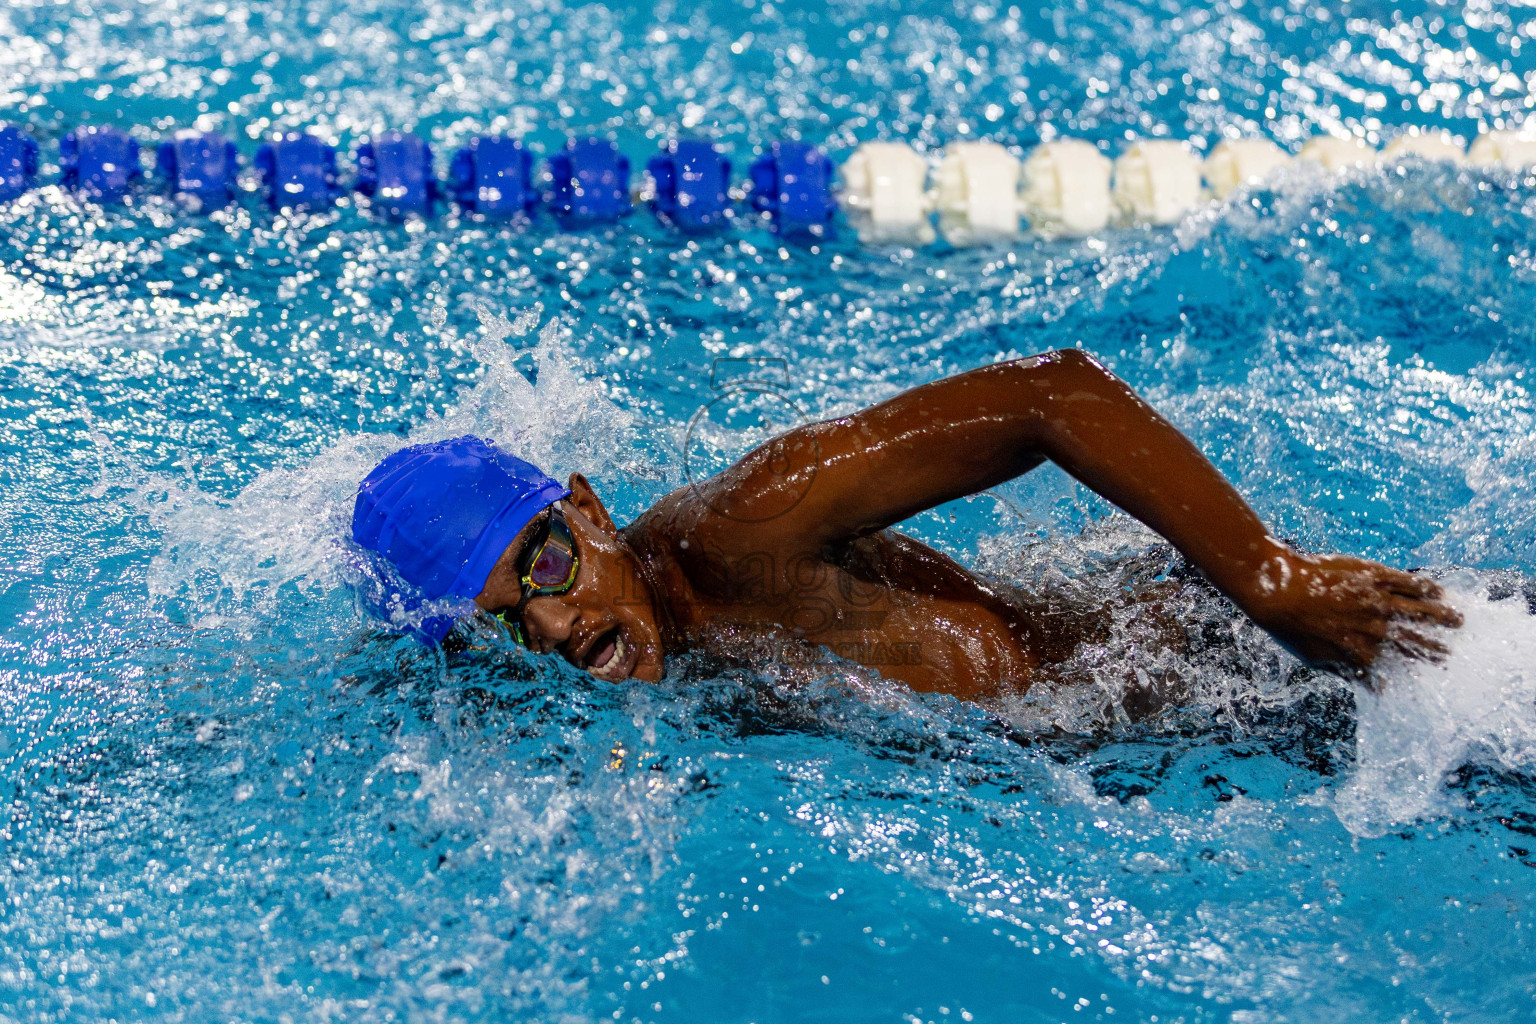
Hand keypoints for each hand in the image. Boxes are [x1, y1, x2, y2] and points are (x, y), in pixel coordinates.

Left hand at [1240, 549, 1462, 682]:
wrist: (1276, 587)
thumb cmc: (1290, 626)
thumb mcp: (1314, 658)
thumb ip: (1344, 672)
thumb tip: (1367, 687)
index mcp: (1361, 652)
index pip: (1395, 668)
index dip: (1412, 674)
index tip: (1425, 678)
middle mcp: (1374, 628)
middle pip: (1414, 642)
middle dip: (1434, 649)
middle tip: (1449, 655)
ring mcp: (1376, 600)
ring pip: (1419, 610)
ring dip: (1441, 617)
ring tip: (1459, 621)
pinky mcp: (1372, 575)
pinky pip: (1407, 582)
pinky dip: (1425, 588)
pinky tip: (1438, 591)